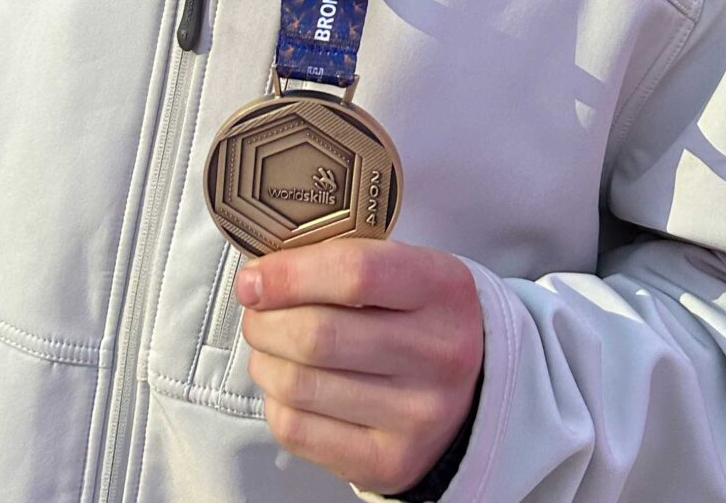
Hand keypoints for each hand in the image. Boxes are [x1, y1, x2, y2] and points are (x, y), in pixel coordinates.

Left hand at [238, 238, 483, 496]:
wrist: (472, 392)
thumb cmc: (421, 318)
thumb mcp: (408, 271)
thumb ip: (344, 262)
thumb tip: (260, 275)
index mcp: (443, 289)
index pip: (355, 272)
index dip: (290, 274)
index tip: (253, 278)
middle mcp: (439, 354)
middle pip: (318, 335)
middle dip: (265, 321)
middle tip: (256, 312)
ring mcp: (417, 415)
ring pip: (299, 384)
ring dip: (265, 360)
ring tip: (270, 348)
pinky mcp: (390, 463)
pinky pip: (299, 431)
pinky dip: (277, 403)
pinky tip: (289, 386)